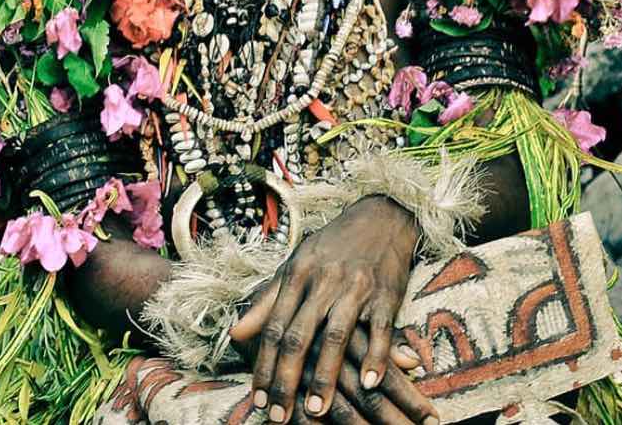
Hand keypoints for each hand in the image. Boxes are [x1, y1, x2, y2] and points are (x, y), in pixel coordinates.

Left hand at [230, 196, 436, 423]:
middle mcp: (323, 281)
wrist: (380, 216)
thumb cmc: (333, 245)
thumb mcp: (296, 264)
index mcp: (298, 273)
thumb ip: (267, 300)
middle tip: (279, 416)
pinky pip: (380, 331)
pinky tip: (369, 383)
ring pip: (335, 337)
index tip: (257, 399)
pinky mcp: (385, 293)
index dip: (263, 365)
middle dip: (287, 380)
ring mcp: (355, 287)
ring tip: (316, 410)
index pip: (273, 326)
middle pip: (299, 336)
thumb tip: (236, 333)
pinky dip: (376, 359)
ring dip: (324, 377)